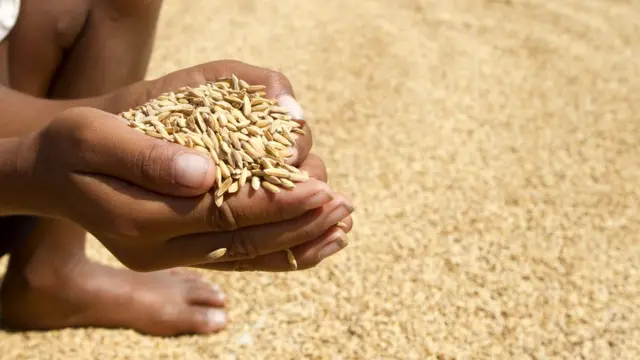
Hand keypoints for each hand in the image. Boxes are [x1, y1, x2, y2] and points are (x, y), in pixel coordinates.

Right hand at [17, 61, 353, 271]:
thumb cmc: (74, 147)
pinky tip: (314, 242)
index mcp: (141, 221)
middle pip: (244, 240)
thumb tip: (206, 172)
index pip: (223, 213)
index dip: (273, 202)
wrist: (56, 174)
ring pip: (247, 255)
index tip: (319, 187)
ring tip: (343, 226)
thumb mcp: (94, 137)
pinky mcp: (181, 251)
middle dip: (299, 224)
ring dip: (299, 242)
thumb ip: (146, 157)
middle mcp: (160, 247)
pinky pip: (239, 257)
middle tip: (345, 206)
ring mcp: (171, 255)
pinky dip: (280, 251)